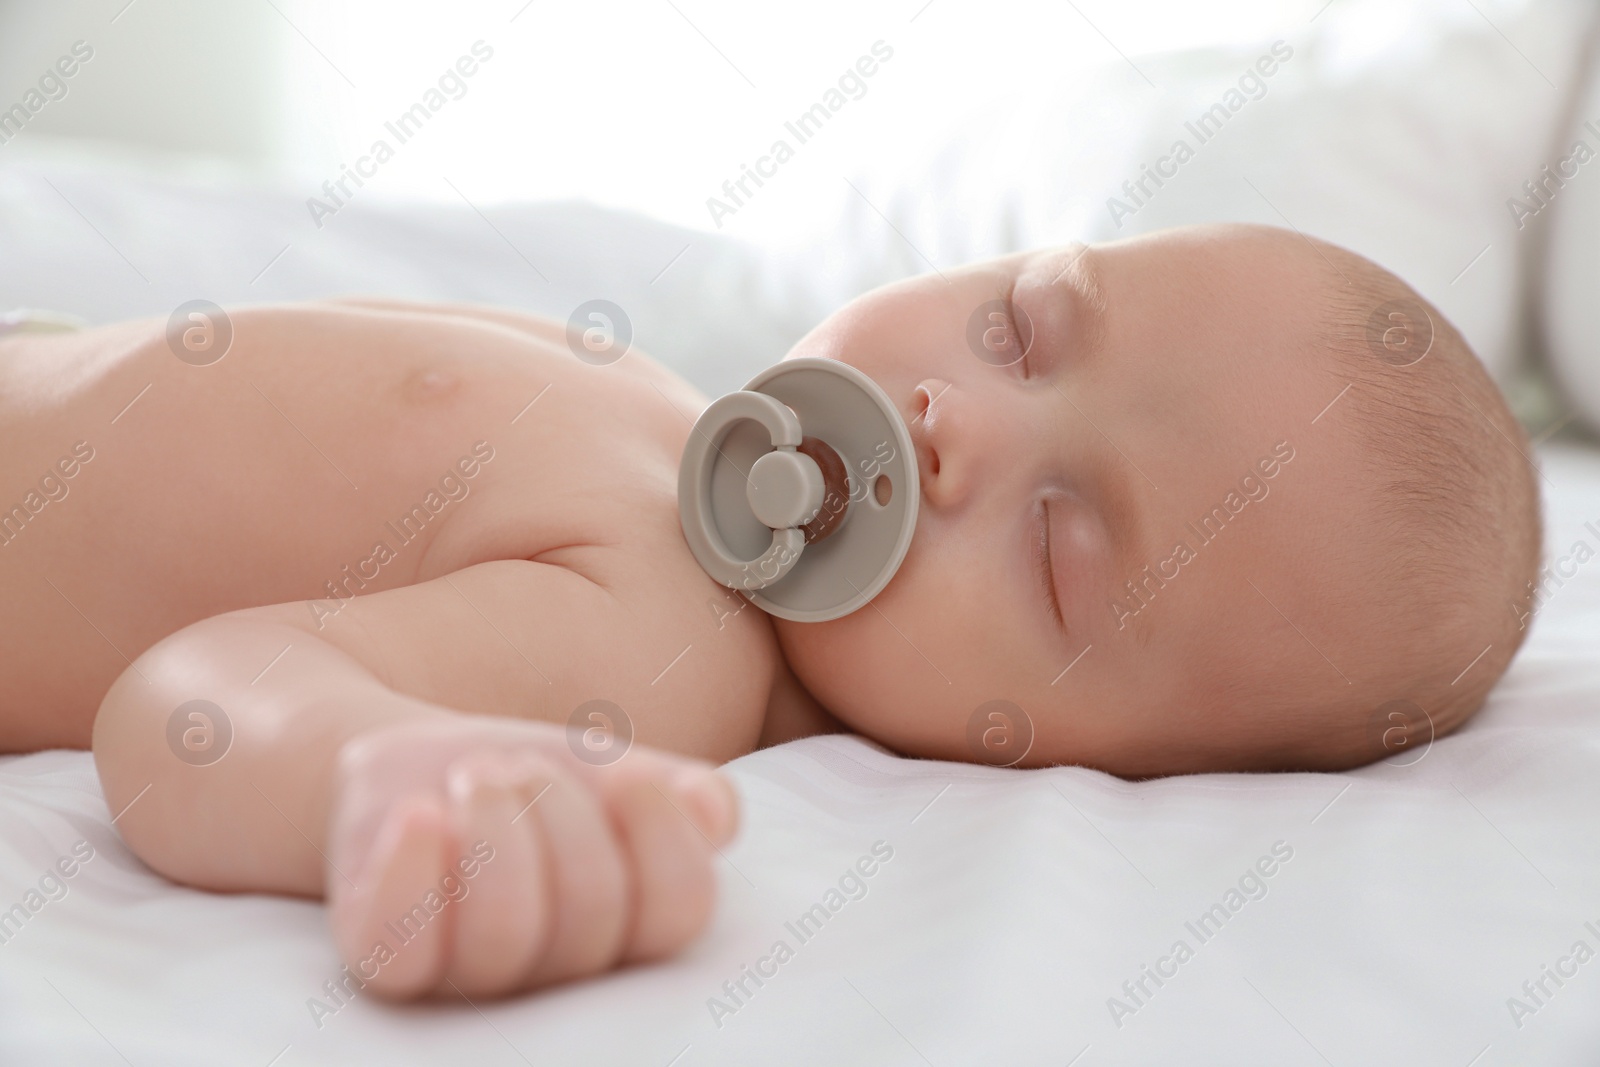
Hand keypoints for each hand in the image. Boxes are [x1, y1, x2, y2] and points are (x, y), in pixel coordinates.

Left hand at [324, 715, 737, 998]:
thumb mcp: (617, 774)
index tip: (632, 772)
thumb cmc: (535, 785)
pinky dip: (412, 876)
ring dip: (497, 828)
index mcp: (627, 932)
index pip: (678, 910)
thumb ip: (686, 796)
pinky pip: (402, 953)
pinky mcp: (387, 961)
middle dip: (562, 808)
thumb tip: (708, 811)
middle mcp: (556, 975)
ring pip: (506, 936)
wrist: (418, 771)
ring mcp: (467, 976)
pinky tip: (420, 814)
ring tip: (477, 774)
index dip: (664, 833)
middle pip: (592, 912)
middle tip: (521, 765)